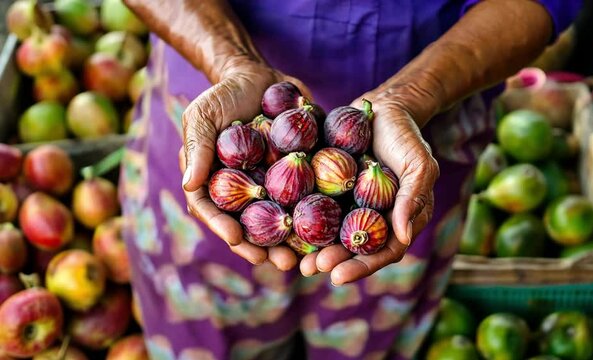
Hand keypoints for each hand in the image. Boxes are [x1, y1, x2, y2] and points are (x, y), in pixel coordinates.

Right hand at [180, 58, 308, 270]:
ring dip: (293, 242)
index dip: (224, 228)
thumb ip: (198, 149)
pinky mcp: (297, 174)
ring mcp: (270, 184)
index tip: (237, 239)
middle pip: (251, 226)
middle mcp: (243, 190)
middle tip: (282, 264)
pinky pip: (307, 196)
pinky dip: (317, 214)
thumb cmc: (222, 96)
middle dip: (265, 247)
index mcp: (216, 183)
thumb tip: (189, 185)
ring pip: (280, 219)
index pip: (215, 212)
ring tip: (307, 259)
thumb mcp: (202, 117)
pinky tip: (331, 228)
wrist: (256, 75)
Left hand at [300, 98, 439, 284]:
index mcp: (398, 220)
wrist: (384, 107)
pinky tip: (284, 226)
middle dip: (332, 261)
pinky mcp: (330, 189)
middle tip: (309, 268)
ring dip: (314, 248)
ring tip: (293, 259)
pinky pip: (315, 207)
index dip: (361, 266)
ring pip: (332, 233)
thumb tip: (402, 236)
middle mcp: (373, 217)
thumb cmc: (407, 136)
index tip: (337, 276)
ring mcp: (350, 204)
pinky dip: (302, 219)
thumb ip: (413, 197)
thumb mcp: (418, 163)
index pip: (382, 251)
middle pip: (353, 248)